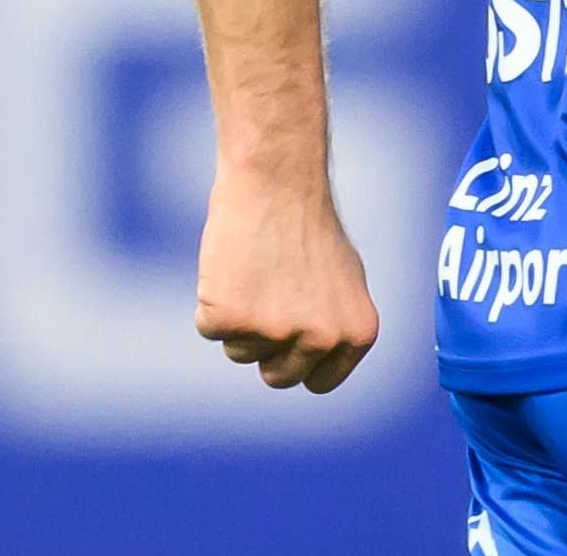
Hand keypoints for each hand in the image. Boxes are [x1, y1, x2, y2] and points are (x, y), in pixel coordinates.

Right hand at [195, 161, 379, 392]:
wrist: (278, 183)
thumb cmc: (309, 227)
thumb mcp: (344, 283)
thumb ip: (334, 327)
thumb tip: (319, 363)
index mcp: (357, 334)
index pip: (319, 383)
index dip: (299, 361)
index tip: (290, 335)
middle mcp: (321, 339)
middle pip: (278, 378)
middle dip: (267, 348)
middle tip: (270, 297)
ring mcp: (275, 332)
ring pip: (239, 353)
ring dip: (240, 320)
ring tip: (257, 271)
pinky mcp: (230, 319)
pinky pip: (209, 329)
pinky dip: (212, 301)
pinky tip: (232, 266)